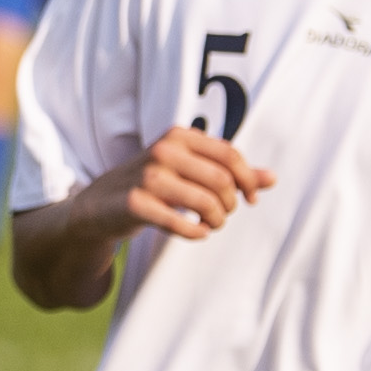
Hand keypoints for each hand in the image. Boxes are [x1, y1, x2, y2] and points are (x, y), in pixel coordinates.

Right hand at [97, 127, 274, 242]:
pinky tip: (197, 233)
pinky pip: (179, 223)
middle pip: (221, 181)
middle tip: (223, 215)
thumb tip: (272, 179)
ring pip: (205, 202)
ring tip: (211, 225)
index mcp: (179, 136)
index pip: (229, 156)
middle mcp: (163, 151)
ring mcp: (147, 177)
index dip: (248, 180)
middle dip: (230, 204)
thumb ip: (229, 172)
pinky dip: (195, 232)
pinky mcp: (135, 203)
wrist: (98, 205)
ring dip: (216, 220)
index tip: (250, 199)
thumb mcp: (188, 170)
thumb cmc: (150, 185)